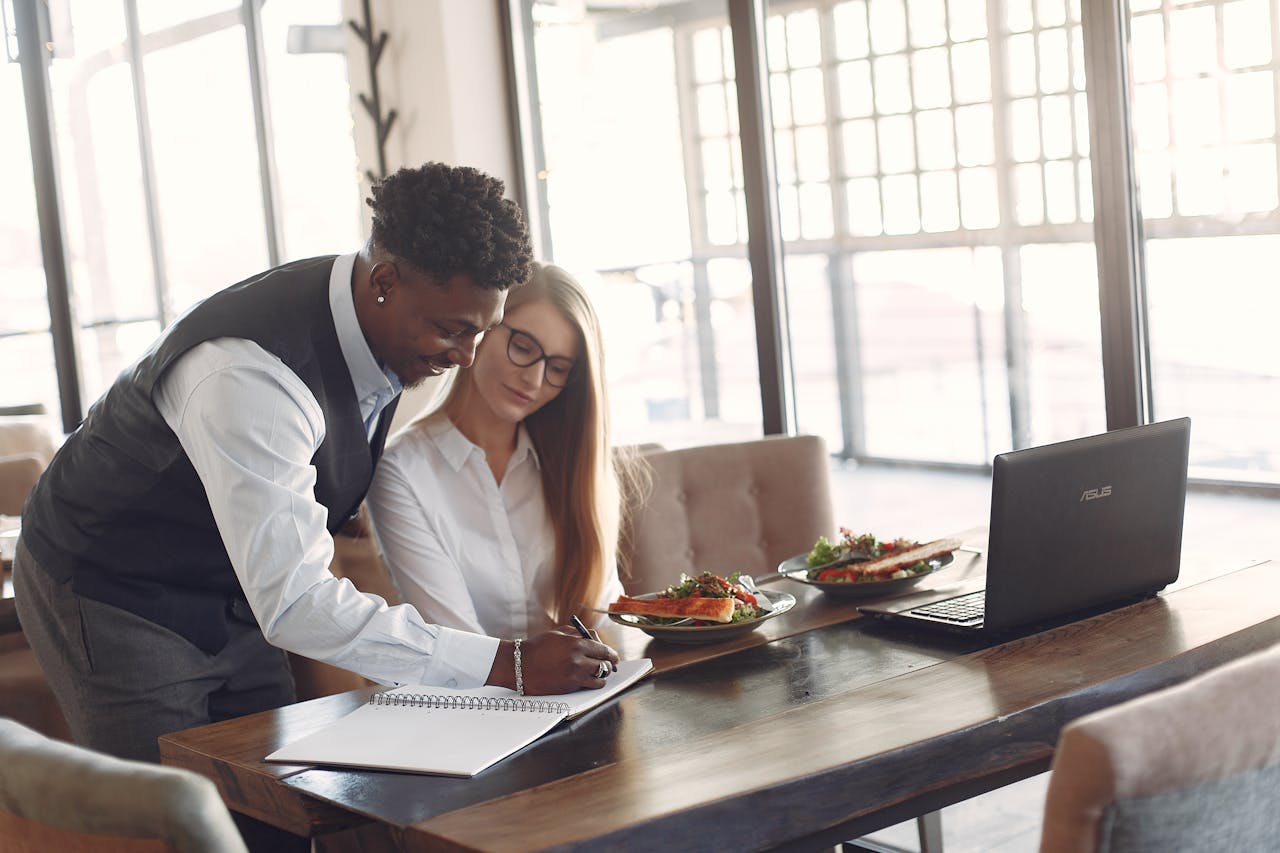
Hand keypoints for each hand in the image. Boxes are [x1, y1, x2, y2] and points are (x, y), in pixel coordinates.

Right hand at [488, 629, 619, 693]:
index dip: (612, 655)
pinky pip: (588, 686)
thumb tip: (597, 640)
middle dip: (609, 665)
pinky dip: (591, 683)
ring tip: (597, 672)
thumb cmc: (538, 647)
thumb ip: (581, 634)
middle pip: (606, 666)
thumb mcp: (560, 634)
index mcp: (578, 644)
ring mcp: (575, 676)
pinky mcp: (569, 687)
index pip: (605, 651)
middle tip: (608, 665)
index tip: (614, 657)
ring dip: (601, 675)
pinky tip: (586, 678)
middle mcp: (579, 661)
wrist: (519, 665)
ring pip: (600, 679)